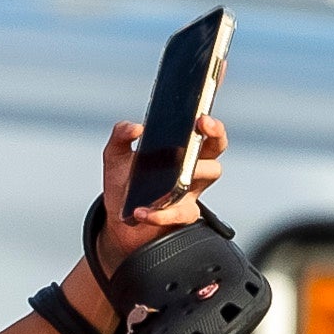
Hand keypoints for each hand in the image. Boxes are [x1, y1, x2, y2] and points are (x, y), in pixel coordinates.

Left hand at [93, 114, 228, 271]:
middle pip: (217, 150)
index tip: (201, 117)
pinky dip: (160, 213)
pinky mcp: (180, 216)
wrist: (118, 215)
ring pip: (205, 178)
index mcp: (182, 150)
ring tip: (159, 179)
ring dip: (185, 175)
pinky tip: (141, 211)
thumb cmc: (124, 181)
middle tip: (199, 131)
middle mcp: (192, 170)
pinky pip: (179, 213)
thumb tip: (136, 128)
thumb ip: (120, 134)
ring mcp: (190, 193)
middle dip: (214, 137)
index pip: (206, 133)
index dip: (210, 124)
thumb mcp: (116, 153)